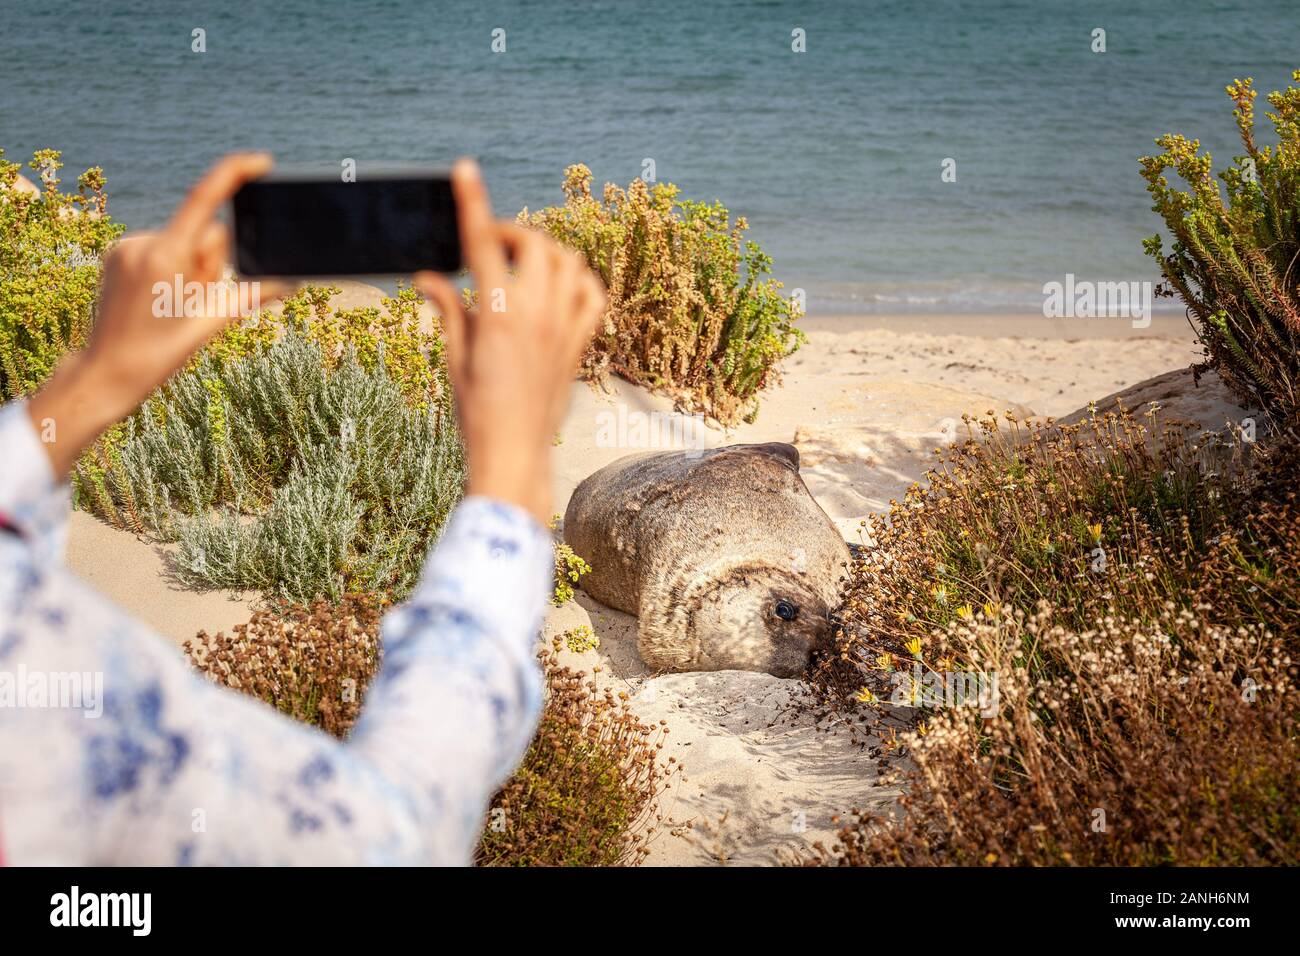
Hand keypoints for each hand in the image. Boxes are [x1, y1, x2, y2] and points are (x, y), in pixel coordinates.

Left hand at [28, 153, 284, 475]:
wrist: (104, 373)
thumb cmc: (156, 355)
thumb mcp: (209, 325)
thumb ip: (250, 295)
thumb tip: (290, 281)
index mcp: (166, 256)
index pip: (205, 200)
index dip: (234, 175)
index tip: (260, 162)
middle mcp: (143, 242)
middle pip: (204, 233)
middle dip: (213, 263)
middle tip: (195, 302)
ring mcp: (127, 246)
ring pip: (184, 243)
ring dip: (192, 270)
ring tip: (173, 307)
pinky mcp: (119, 253)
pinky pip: (164, 248)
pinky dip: (173, 269)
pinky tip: (159, 299)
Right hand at [415, 159, 604, 524]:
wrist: (516, 453)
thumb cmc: (477, 412)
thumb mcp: (454, 358)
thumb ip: (447, 310)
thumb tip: (425, 278)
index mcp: (497, 314)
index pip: (481, 242)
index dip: (472, 201)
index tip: (465, 170)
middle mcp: (537, 313)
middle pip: (531, 242)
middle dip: (508, 233)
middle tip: (488, 246)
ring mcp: (564, 327)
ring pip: (566, 260)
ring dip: (543, 250)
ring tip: (520, 264)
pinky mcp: (581, 343)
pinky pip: (593, 293)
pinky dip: (579, 278)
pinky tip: (559, 285)